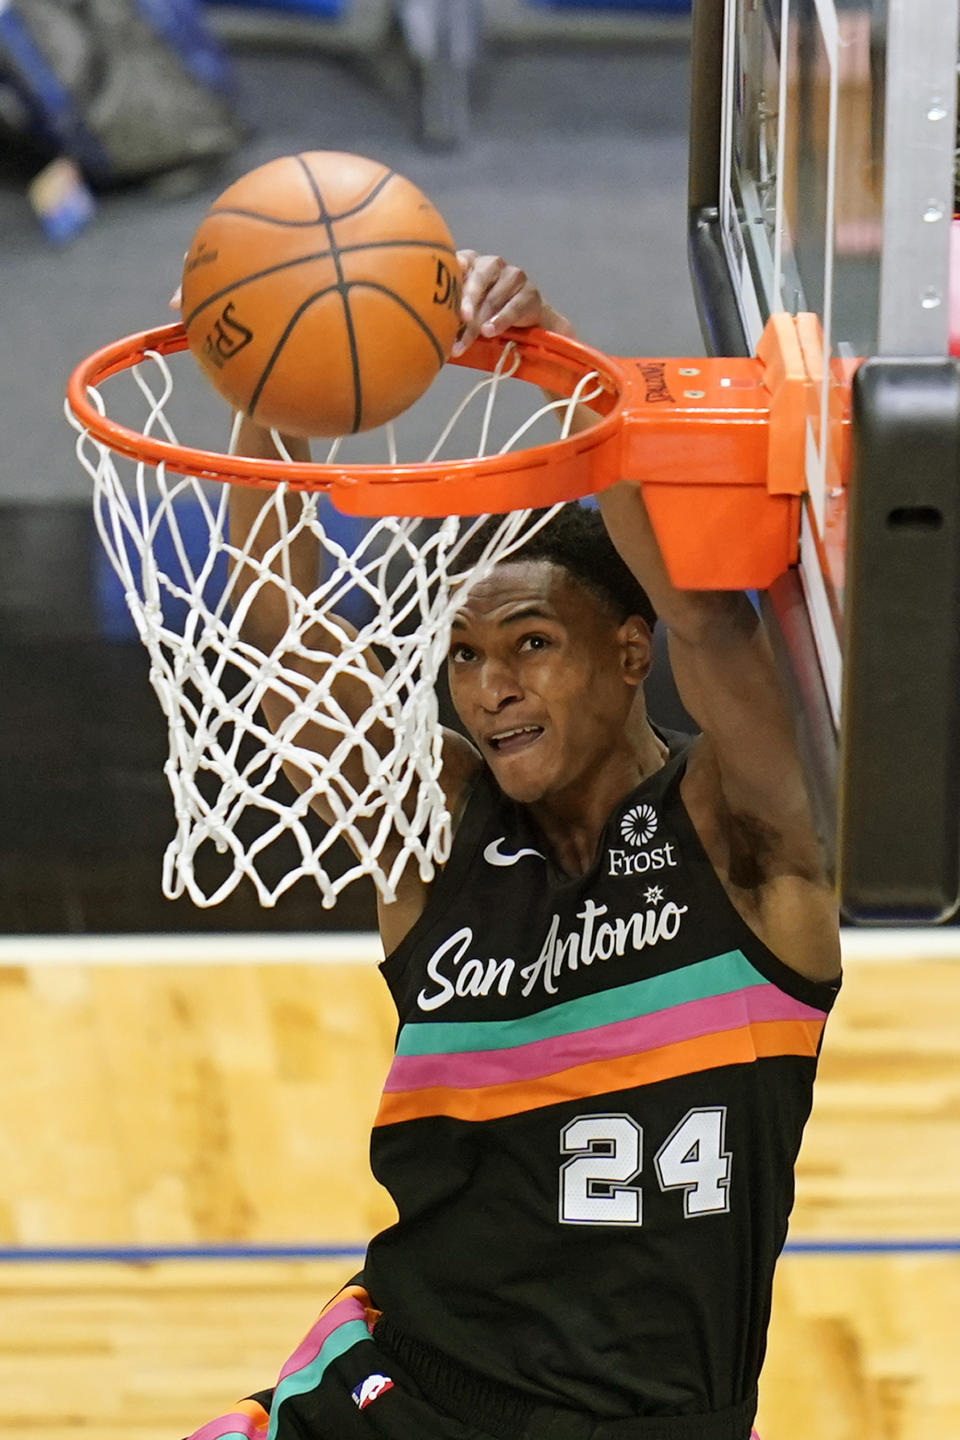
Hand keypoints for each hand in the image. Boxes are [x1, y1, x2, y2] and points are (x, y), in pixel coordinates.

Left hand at [452, 250, 574, 356]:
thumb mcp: (466, 311)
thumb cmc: (485, 314)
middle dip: (468, 299)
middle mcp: (491, 264)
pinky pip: (514, 307)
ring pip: (493, 298)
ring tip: (470, 338)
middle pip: (478, 278)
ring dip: (480, 322)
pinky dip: (500, 321)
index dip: (457, 265)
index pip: (462, 260)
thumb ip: (452, 310)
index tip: (455, 268)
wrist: (523, 323)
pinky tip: (490, 331)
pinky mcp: (530, 292)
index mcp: (471, 263)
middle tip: (462, 317)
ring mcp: (512, 276)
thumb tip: (433, 326)